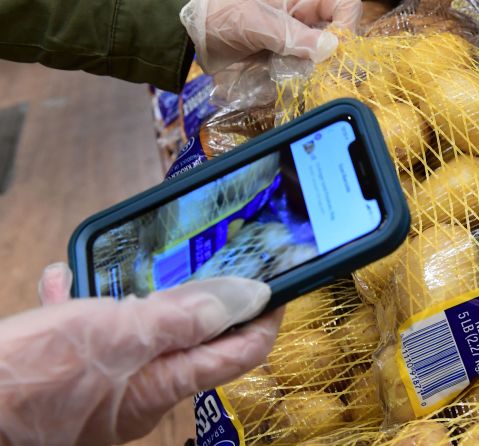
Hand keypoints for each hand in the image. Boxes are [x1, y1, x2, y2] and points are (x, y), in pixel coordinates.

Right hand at [0, 263, 283, 445]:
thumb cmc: (27, 380)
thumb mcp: (117, 332)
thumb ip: (185, 315)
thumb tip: (250, 297)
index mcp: (164, 385)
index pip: (240, 352)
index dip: (265, 317)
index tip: (280, 284)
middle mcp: (141, 391)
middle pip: (192, 337)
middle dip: (197, 296)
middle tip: (202, 259)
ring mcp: (105, 386)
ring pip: (137, 330)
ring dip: (132, 294)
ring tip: (119, 264)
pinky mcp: (70, 378)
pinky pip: (90, 336)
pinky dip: (84, 306)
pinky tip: (62, 283)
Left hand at [181, 0, 362, 72]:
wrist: (199, 32)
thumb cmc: (227, 16)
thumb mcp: (259, 23)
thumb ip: (293, 36)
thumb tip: (331, 48)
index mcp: (306, 1)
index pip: (347, 8)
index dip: (349, 28)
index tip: (335, 52)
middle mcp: (309, 22)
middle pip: (342, 38)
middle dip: (335, 58)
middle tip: (320, 74)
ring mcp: (300, 44)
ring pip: (327, 60)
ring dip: (317, 74)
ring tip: (298, 80)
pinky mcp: (290, 62)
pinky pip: (308, 74)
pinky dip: (302, 82)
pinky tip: (287, 84)